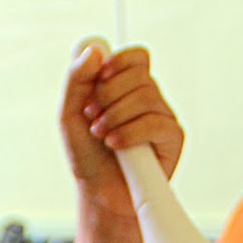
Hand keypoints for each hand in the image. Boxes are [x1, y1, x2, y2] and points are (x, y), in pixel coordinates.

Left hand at [59, 44, 183, 217]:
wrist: (98, 193)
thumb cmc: (86, 155)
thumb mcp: (69, 116)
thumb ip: (76, 81)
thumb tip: (94, 50)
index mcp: (127, 88)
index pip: (136, 56)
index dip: (118, 62)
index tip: (98, 80)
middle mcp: (149, 99)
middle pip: (139, 73)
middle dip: (107, 94)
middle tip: (92, 117)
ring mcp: (163, 117)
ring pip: (146, 96)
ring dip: (114, 117)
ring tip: (100, 136)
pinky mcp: (173, 139)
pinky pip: (156, 123)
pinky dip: (129, 133)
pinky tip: (115, 146)